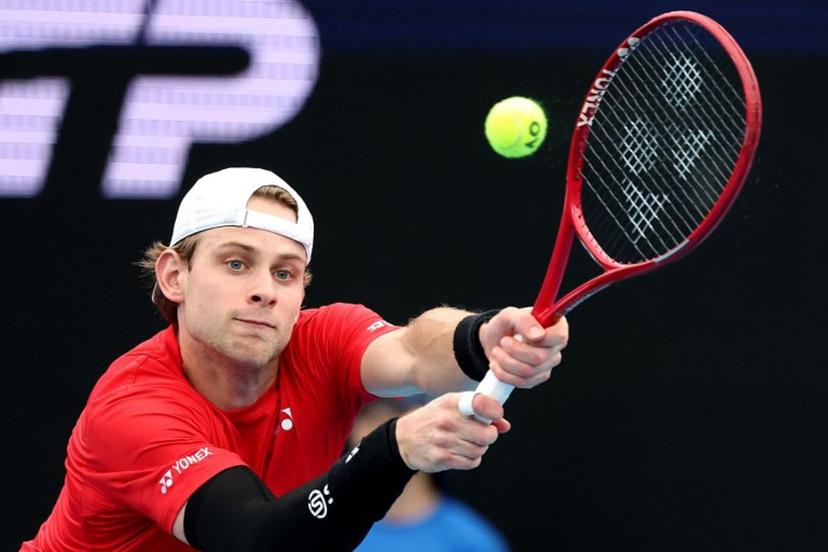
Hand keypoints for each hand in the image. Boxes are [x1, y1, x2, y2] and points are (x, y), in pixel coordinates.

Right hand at [395, 393, 509, 471]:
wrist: (404, 439)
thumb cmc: (435, 419)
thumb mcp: (452, 407)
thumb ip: (480, 412)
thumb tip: (505, 426)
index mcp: (452, 402)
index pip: (482, 403)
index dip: (495, 412)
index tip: (495, 416)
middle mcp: (447, 420)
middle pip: (487, 434)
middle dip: (489, 436)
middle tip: (482, 434)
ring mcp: (444, 440)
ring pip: (480, 450)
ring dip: (478, 448)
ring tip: (467, 443)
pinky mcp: (442, 458)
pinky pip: (471, 462)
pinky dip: (471, 459)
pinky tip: (461, 452)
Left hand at [479, 307, 567, 387]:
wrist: (494, 341)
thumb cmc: (505, 325)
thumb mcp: (509, 315)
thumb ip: (523, 320)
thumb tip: (538, 335)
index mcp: (555, 326)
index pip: (559, 336)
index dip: (541, 339)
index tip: (522, 336)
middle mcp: (555, 346)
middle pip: (540, 357)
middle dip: (514, 350)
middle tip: (503, 341)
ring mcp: (548, 364)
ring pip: (528, 371)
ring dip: (505, 361)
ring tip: (497, 351)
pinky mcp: (537, 378)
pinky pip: (522, 382)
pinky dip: (504, 373)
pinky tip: (498, 364)